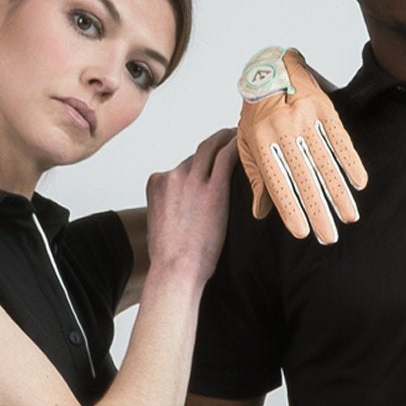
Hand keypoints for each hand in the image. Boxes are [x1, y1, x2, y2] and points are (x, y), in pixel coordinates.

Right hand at [145, 128, 238, 282]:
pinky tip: (249, 144)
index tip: (213, 159)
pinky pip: (226, 158)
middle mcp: (172, 176)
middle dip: (216, 142)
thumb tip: (183, 213)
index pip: (182, 165)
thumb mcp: (161, 224)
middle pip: (198, 152)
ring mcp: (192, 181)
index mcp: (157, 183)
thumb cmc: (171, 258)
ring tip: (244, 136)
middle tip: (232, 137)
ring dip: (228, 139)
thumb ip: (170, 209)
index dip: (201, 162)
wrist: (175, 269)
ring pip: (212, 149)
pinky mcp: (213, 190)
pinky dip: (237, 147)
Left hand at [236, 46, 367, 244]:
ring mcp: (305, 118)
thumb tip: (261, 213)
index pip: (277, 182)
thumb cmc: (257, 112)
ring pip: (324, 162)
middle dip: (318, 210)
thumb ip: (256, 177)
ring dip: (338, 192)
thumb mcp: (248, 143)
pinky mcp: (324, 108)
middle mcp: (283, 129)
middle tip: (329, 236)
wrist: (270, 66)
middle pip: (304, 177)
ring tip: (349, 216)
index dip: (290, 209)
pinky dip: (350, 162)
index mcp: (261, 140)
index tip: (302, 233)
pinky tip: (359, 183)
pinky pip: (339, 139)